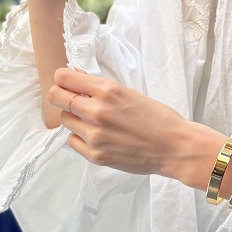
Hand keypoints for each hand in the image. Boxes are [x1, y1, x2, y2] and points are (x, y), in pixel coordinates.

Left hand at [47, 67, 219, 181]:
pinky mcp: (95, 155)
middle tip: (73, 101)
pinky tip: (98, 137)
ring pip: (64, 121)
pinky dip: (81, 138)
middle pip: (56, 98)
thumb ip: (100, 87)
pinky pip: (72, 142)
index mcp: (108, 91)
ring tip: (94, 122)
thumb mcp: (130, 93)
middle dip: (62, 96)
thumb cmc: (158, 118)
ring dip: (74, 118)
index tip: (66, 83)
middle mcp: (97, 112)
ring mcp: (95, 136)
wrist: (175, 147)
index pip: (63, 78)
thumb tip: (74, 76)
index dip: (62, 79)